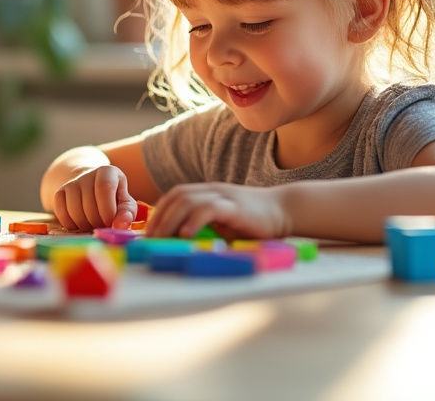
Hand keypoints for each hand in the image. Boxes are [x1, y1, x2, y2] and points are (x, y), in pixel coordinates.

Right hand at [52, 165, 136, 231]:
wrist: (92, 188)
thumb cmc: (113, 198)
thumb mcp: (125, 203)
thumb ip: (127, 213)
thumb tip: (120, 226)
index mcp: (107, 171)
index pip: (104, 188)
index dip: (108, 210)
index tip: (111, 222)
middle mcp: (87, 173)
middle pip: (89, 203)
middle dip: (97, 222)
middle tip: (103, 225)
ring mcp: (71, 183)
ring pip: (74, 211)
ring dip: (85, 225)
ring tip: (94, 224)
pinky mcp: (59, 193)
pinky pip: (61, 213)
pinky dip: (71, 224)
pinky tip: (80, 223)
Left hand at [148, 182, 291, 239]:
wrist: (285, 209)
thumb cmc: (254, 221)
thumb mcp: (225, 222)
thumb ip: (207, 227)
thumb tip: (182, 244)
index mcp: (207, 193)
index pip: (174, 196)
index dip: (159, 212)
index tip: (148, 232)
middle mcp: (212, 190)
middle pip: (176, 197)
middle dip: (159, 218)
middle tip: (149, 239)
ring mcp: (223, 196)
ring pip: (187, 200)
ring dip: (170, 219)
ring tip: (161, 238)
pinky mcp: (235, 207)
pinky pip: (209, 209)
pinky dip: (194, 220)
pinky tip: (185, 234)